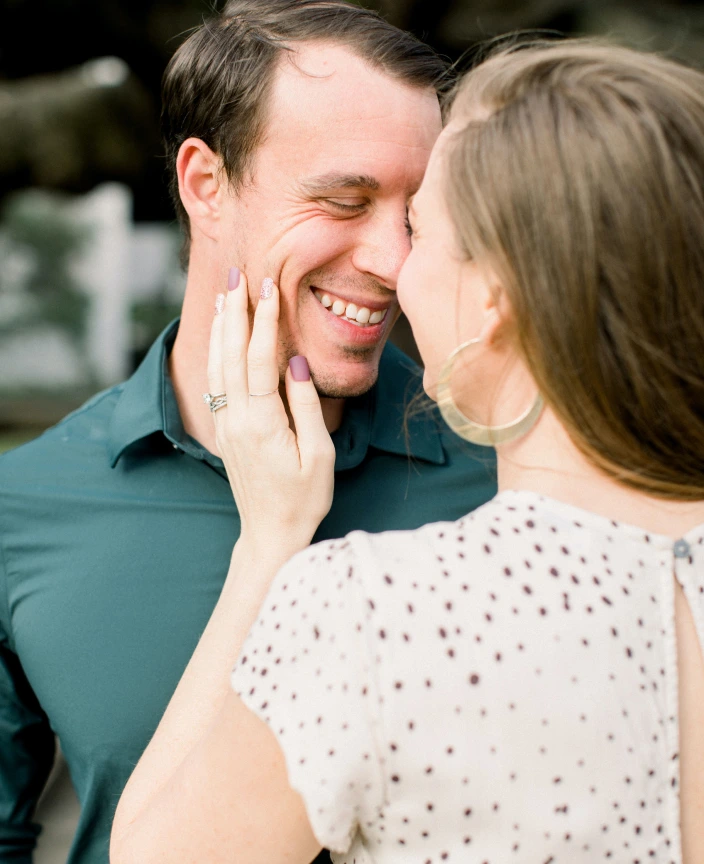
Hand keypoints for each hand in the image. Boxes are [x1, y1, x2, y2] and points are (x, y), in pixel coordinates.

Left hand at [207, 268, 335, 556]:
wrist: (270, 534)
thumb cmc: (303, 499)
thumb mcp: (318, 455)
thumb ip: (304, 405)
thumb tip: (296, 361)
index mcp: (262, 423)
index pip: (259, 360)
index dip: (263, 321)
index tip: (268, 288)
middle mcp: (237, 420)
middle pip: (230, 355)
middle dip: (235, 312)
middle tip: (239, 276)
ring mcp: (226, 425)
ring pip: (217, 366)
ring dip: (221, 328)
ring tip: (226, 295)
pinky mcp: (225, 430)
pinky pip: (216, 382)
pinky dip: (216, 352)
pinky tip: (219, 336)